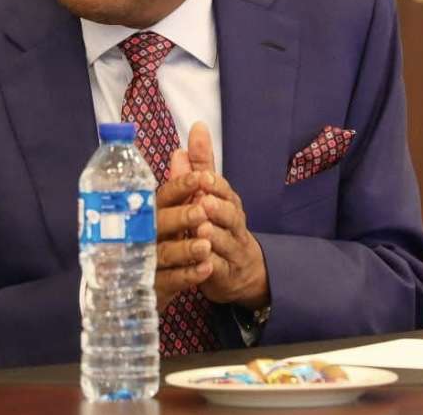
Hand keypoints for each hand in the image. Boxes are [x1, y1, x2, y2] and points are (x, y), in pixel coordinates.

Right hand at [153, 169, 212, 311]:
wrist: (146, 283)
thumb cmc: (164, 237)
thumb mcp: (178, 206)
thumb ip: (188, 175)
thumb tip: (192, 137)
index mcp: (152, 211)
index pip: (163, 195)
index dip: (181, 186)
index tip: (201, 177)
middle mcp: (145, 233)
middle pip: (159, 223)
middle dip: (181, 216)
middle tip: (202, 211)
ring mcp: (146, 260)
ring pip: (164, 252)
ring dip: (185, 248)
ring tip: (206, 244)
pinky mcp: (152, 286)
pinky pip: (169, 280)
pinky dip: (187, 274)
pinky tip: (206, 268)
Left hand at [170, 123, 269, 309]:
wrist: (241, 271)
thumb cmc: (220, 227)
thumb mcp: (209, 198)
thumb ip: (197, 174)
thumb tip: (181, 146)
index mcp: (228, 203)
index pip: (224, 190)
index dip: (214, 183)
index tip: (202, 176)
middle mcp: (234, 224)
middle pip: (230, 214)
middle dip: (217, 207)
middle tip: (203, 201)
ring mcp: (232, 250)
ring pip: (225, 241)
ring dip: (214, 236)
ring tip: (202, 230)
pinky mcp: (225, 275)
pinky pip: (219, 270)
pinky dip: (210, 267)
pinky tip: (202, 263)